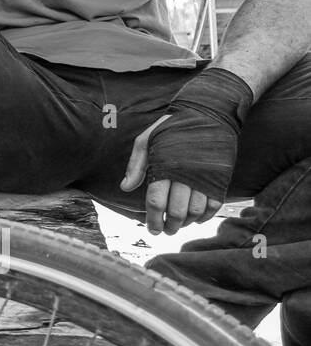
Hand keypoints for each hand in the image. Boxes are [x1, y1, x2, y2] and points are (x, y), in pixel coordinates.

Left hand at [120, 114, 224, 234]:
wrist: (207, 114)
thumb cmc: (171, 128)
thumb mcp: (146, 140)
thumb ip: (136, 166)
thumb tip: (125, 188)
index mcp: (165, 166)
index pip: (156, 201)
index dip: (153, 219)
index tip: (151, 229)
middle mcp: (185, 174)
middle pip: (176, 211)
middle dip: (169, 226)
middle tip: (165, 231)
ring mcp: (205, 177)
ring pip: (196, 210)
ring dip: (186, 223)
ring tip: (179, 225)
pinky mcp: (220, 178)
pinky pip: (214, 204)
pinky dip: (206, 216)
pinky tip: (197, 219)